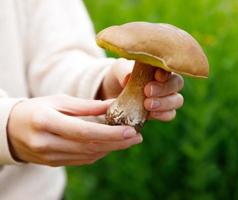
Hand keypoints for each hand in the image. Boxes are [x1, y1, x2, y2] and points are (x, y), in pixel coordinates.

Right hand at [7, 95, 141, 165]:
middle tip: (137, 137)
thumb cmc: (36, 109)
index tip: (131, 130)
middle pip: (89, 147)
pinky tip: (112, 145)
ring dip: (111, 149)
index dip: (110, 133)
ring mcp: (49, 156)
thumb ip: (85, 106)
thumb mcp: (58, 100)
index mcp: (46, 121)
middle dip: (117, 143)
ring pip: (88, 156)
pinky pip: (82, 160)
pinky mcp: (53, 163)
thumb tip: (112, 106)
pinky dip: (99, 153)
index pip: (84, 131)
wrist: (11, 129)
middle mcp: (46, 142)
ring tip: (130, 140)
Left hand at [99, 58, 183, 120]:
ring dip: (165, 103)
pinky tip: (151, 114)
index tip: (156, 76)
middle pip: (177, 83)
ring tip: (147, 104)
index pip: (170, 67)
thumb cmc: (120, 76)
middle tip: (147, 91)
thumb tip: (127, 79)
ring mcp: (167, 97)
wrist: (114, 93)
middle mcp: (167, 81)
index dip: (166, 72)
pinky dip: (163, 115)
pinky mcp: (162, 112)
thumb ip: (123, 70)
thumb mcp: (118, 69)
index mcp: (160, 66)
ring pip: (177, 100)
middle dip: (164, 88)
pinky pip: (170, 114)